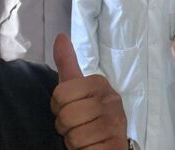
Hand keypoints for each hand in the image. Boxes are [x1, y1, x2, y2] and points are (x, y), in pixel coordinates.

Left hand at [51, 34, 127, 149]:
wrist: (111, 141)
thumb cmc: (90, 113)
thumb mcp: (77, 87)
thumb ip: (67, 63)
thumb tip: (60, 36)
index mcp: (99, 83)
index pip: (60, 94)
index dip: (58, 107)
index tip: (69, 109)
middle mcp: (111, 100)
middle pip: (66, 116)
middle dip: (65, 127)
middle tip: (76, 126)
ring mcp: (116, 124)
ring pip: (75, 136)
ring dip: (74, 142)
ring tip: (84, 136)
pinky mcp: (116, 145)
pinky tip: (92, 146)